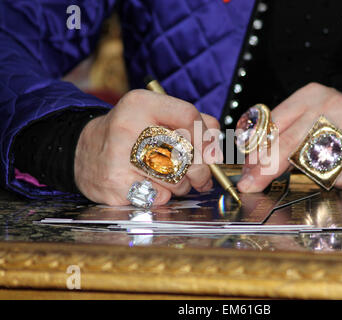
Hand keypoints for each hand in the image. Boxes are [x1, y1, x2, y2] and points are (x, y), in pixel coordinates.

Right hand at [74, 89, 220, 205]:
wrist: (82, 152)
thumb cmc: (128, 134)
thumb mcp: (154, 114)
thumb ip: (191, 122)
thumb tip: (217, 143)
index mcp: (140, 103)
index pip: (189, 116)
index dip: (207, 137)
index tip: (211, 152)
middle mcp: (128, 126)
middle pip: (187, 152)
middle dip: (201, 169)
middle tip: (201, 176)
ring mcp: (119, 157)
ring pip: (177, 179)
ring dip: (182, 186)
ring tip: (170, 179)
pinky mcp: (115, 184)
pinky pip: (160, 197)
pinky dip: (164, 197)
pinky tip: (152, 187)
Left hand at [237, 83, 341, 191]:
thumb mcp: (313, 119)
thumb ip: (287, 135)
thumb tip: (256, 163)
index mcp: (310, 96)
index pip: (274, 124)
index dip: (257, 150)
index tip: (247, 169)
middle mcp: (328, 106)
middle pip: (287, 144)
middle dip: (265, 169)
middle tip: (252, 185)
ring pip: (311, 161)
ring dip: (310, 174)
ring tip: (322, 169)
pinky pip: (339, 176)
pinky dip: (337, 181)